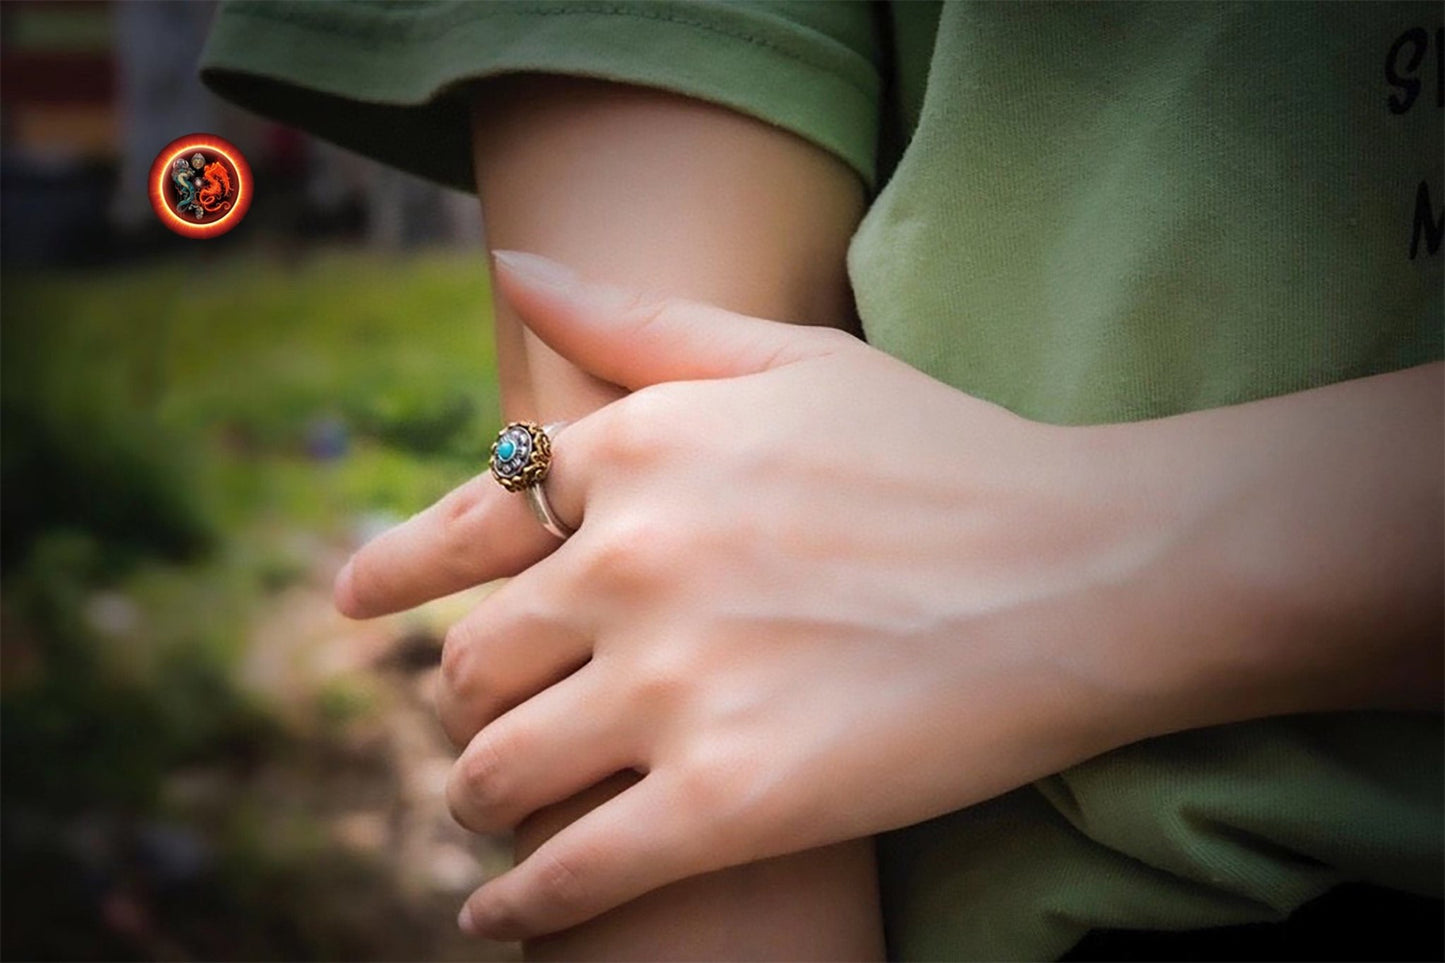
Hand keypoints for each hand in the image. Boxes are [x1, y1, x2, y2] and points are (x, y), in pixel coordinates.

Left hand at [335, 251, 1171, 938]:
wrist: (1089, 570)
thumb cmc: (945, 456)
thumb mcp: (791, 358)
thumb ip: (638, 323)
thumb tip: (518, 270)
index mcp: (639, 456)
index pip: (466, 526)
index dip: (395, 572)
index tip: (351, 604)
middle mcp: (633, 565)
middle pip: (470, 664)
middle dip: (465, 700)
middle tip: (480, 726)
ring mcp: (677, 686)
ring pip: (496, 772)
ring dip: (479, 799)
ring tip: (494, 810)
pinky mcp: (731, 802)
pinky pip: (570, 876)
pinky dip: (519, 904)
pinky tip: (499, 914)